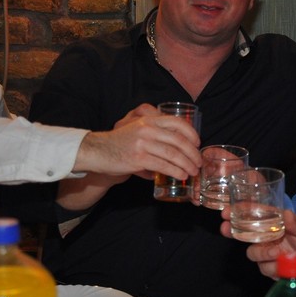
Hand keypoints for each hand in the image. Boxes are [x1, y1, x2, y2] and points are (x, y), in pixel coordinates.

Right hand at [74, 103, 201, 178]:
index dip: (191, 133)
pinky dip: (175, 171)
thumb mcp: (137, 130)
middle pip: (179, 141)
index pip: (177, 122)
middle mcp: (147, 129)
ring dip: (187, 165)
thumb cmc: (120, 143)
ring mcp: (143, 143)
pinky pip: (163, 166)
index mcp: (149, 120)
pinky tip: (181, 175)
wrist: (97, 151)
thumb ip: (155, 134)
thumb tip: (177, 147)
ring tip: (192, 172)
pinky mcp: (138, 158)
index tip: (198, 143)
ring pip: (173, 155)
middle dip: (193, 153)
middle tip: (198, 163)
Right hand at [220, 209, 295, 288]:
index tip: (226, 212)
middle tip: (226, 228)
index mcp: (274, 224)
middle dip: (233, 231)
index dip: (238, 212)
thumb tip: (286, 214)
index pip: (253, 215)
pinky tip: (285, 264)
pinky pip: (265, 268)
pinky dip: (274, 267)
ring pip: (253, 253)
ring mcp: (267, 254)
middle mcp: (267, 237)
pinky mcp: (271, 269)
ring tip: (277, 252)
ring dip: (263, 252)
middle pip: (243, 234)